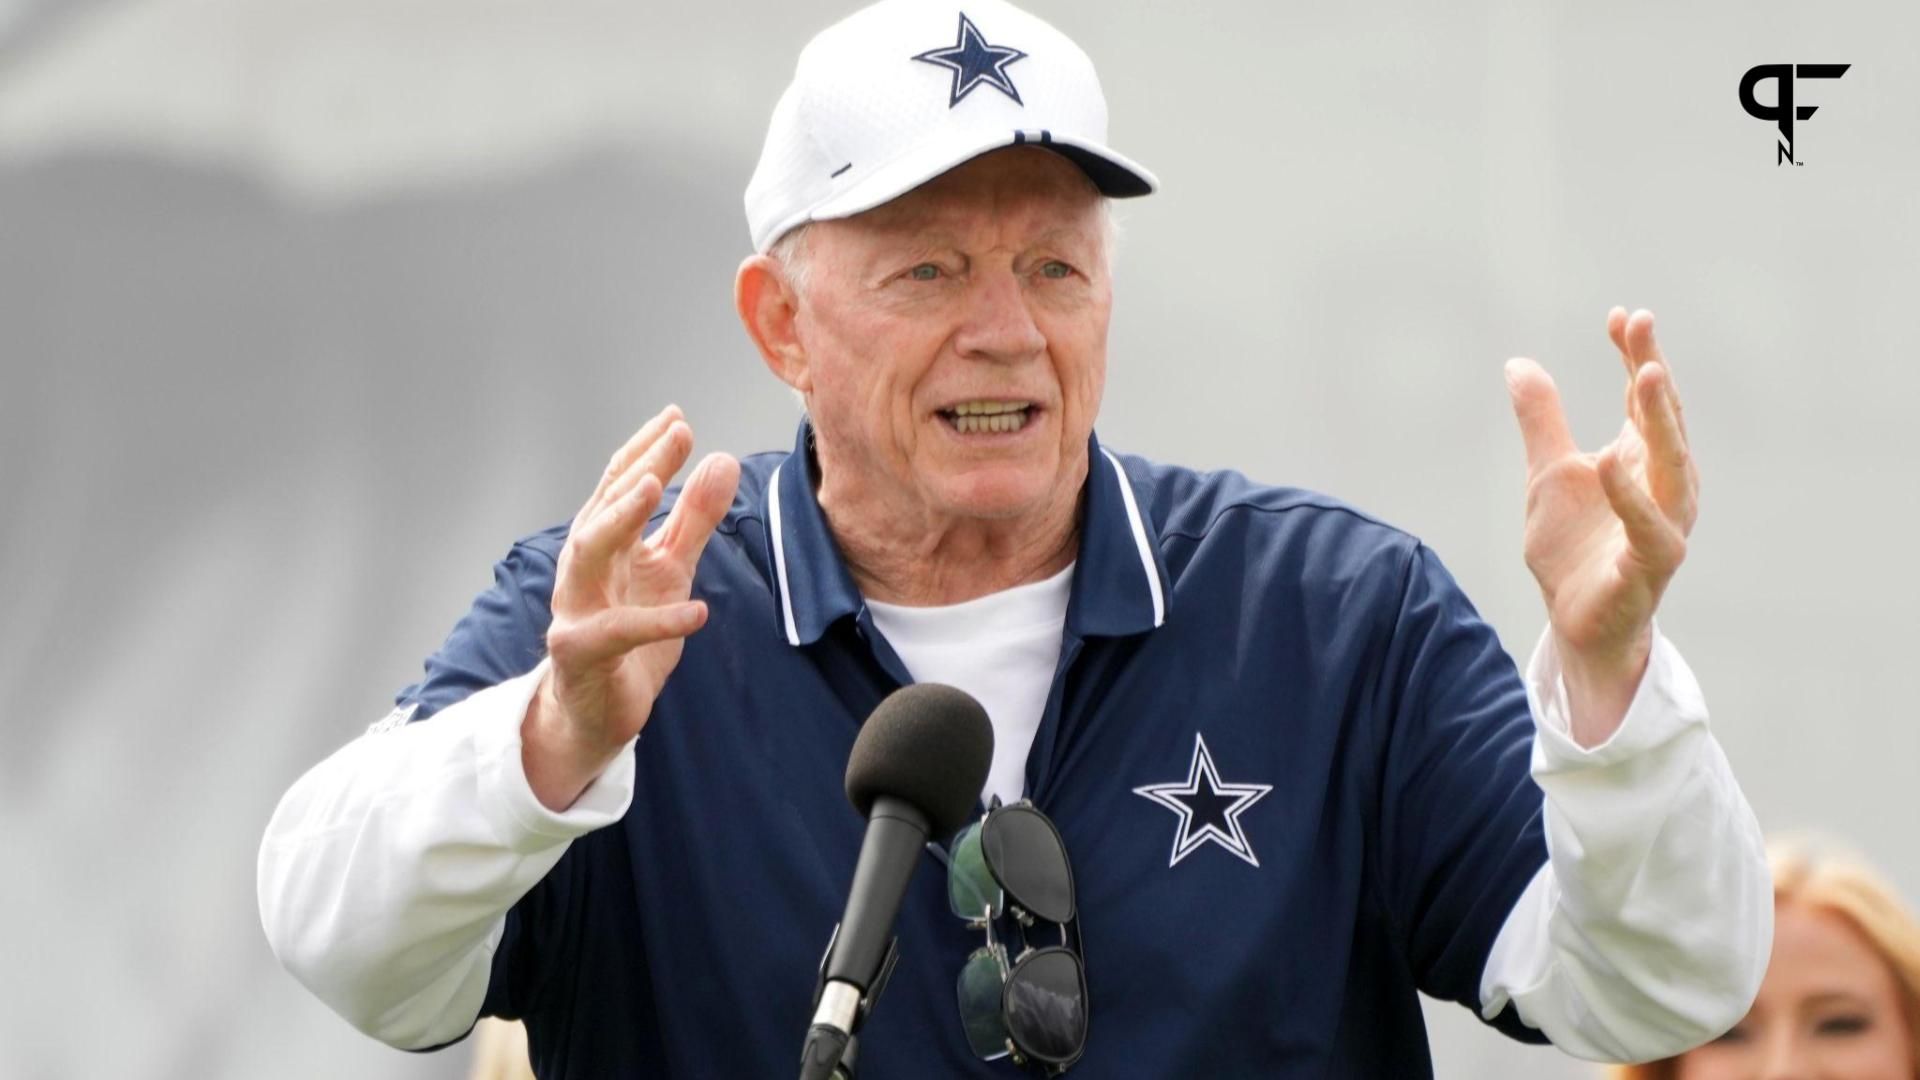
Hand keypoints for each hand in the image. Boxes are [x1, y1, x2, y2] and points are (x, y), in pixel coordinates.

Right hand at [524, 405, 740, 808]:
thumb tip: (722, 460)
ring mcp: (574, 609)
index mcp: (602, 544)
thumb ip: (693, 520)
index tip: (678, 418)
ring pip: (586, 554)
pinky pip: (614, 632)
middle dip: (637, 468)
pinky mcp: (580, 654)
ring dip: (619, 518)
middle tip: (675, 434)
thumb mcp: (670, 570)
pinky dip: (656, 621)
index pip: (620, 486)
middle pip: (602, 507)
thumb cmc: (630, 636)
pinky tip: (698, 610)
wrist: (597, 712)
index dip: (647, 451)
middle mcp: (581, 568)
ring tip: (656, 489)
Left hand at [1505, 308, 1698, 745]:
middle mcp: (1665, 487)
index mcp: (1643, 460)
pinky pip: (1651, 528)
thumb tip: (1519, 363)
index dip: (1637, 355)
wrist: (1576, 624)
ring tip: (1642, 374)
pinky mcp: (1652, 565)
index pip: (1644, 399)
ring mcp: (1664, 524)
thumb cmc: (1574, 549)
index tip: (1622, 316)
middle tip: (1640, 327)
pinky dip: (1631, 495)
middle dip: (1653, 371)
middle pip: (1664, 420)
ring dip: (1659, 420)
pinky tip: (1608, 461)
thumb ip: (1540, 421)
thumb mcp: (1547, 474)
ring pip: (1673, 466)